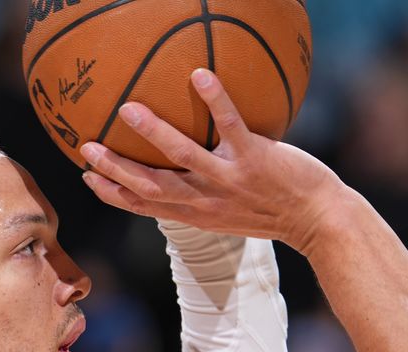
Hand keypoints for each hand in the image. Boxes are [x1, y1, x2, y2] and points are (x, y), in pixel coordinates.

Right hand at [79, 69, 347, 252]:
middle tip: (88, 147)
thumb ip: (203, 198)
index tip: (88, 176)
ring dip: (153, 134)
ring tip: (128, 109)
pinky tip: (200, 75)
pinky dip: (216, 101)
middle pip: (150, 186)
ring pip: (183, 158)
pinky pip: (231, 126)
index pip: (145, 206)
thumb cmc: (275, 214)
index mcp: (197, 214)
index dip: (113, 193)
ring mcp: (230, 180)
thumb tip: (183, 173)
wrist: (319, 222)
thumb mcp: (230, 216)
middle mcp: (207, 201)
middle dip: (116, 169)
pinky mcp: (256, 160)